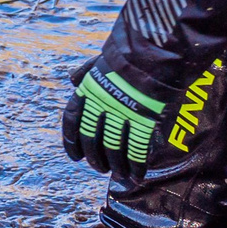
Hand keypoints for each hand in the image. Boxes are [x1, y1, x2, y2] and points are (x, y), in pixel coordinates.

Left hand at [61, 57, 220, 179]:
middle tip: (100, 168)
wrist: (154, 52)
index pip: (73, 121)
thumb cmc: (129, 54)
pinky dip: (136, 164)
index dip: (72, 142)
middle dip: (96, 158)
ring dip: (117, 165)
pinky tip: (137, 174)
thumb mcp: (101, 60)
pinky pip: (137, 149)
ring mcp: (122, 114)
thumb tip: (72, 79)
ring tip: (119, 175)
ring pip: (114, 147)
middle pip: (93, 139)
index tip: (75, 157)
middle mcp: (101, 105)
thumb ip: (86, 71)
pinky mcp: (144, 120)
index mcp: (88, 90)